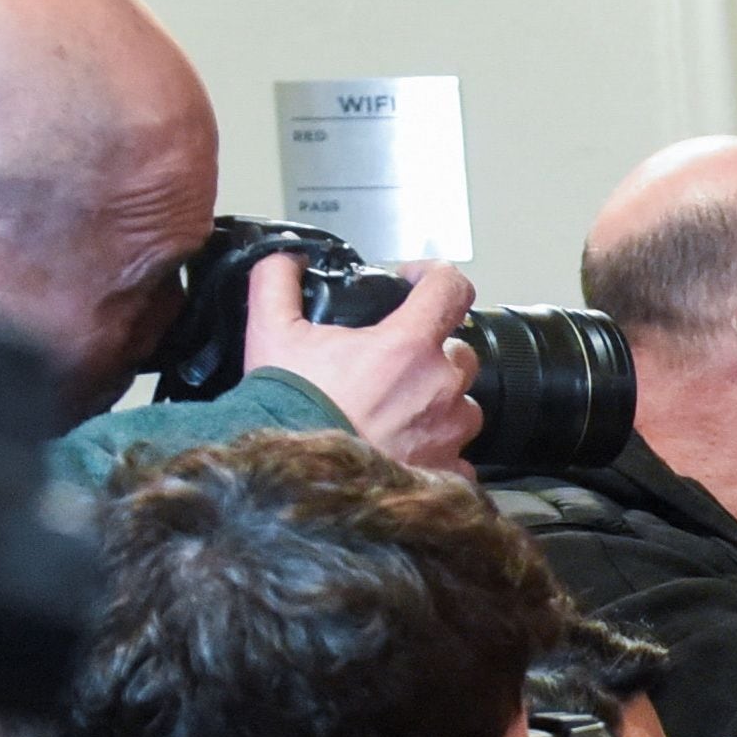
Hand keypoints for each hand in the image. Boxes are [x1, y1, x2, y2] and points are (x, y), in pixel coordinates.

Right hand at [246, 248, 480, 474]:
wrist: (295, 477)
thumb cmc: (289, 407)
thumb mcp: (271, 331)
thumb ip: (277, 281)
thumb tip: (285, 259)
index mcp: (407, 345)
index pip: (451, 289)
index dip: (437, 276)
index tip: (417, 282)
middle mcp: (440, 387)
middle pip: (461, 352)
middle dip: (434, 351)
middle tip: (396, 363)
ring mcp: (449, 432)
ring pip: (465, 406)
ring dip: (441, 403)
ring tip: (399, 410)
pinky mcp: (447, 471)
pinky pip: (460, 456)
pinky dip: (439, 451)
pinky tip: (407, 448)